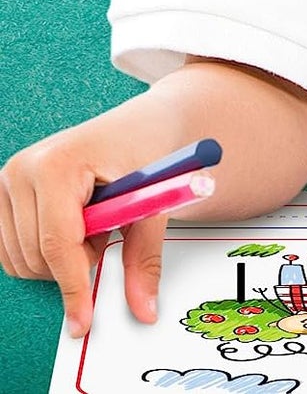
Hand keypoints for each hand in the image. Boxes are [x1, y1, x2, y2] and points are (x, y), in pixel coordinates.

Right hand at [0, 124, 170, 337]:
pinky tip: (73, 224)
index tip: (83, 320)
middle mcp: (24, 169)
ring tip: (93, 222)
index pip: (57, 244)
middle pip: (37, 257)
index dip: (73, 286)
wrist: (142, 123)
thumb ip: (144, 257)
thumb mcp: (154, 200)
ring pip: (21, 260)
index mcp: (58, 163)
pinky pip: (12, 251)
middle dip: (77, 261)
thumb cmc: (148, 149)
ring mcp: (7, 180)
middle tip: (109, 231)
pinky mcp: (3, 193)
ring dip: (61, 257)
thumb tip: (144, 308)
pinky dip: (44, 252)